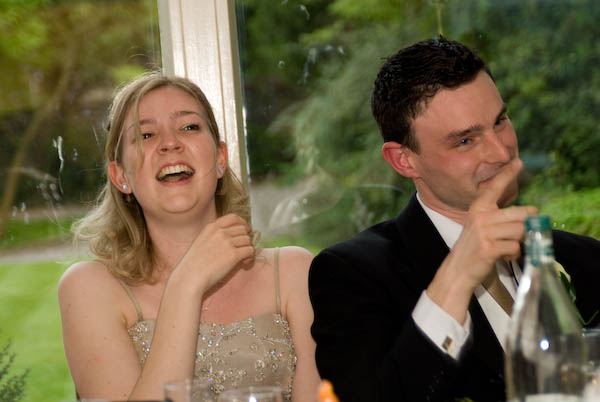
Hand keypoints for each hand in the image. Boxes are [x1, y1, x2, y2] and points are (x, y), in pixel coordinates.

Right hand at [175, 213, 254, 292]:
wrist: (190, 277)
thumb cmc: (193, 265)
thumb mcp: (201, 242)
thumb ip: (214, 236)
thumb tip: (233, 237)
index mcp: (211, 227)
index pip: (233, 218)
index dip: (242, 223)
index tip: (246, 230)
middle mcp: (220, 232)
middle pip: (242, 230)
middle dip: (245, 239)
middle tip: (243, 250)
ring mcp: (227, 242)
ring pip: (247, 240)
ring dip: (247, 249)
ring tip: (242, 259)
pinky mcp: (233, 254)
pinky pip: (250, 251)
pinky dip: (250, 257)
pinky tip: (244, 263)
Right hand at [427, 158, 536, 321]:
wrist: (458, 270)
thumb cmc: (474, 248)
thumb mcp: (482, 227)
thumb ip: (500, 218)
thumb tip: (531, 214)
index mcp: (478, 208)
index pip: (495, 187)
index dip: (508, 173)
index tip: (518, 161)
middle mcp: (481, 216)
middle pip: (521, 214)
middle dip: (528, 225)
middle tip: (524, 233)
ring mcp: (484, 232)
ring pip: (520, 231)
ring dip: (519, 242)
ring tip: (506, 247)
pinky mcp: (489, 247)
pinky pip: (515, 247)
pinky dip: (514, 254)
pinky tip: (502, 256)